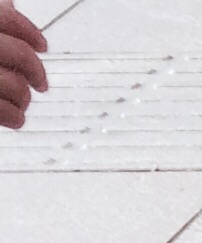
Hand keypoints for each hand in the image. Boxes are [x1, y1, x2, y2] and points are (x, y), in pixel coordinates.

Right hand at [0, 5, 47, 130]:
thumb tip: (8, 5)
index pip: (4, 18)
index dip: (28, 31)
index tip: (41, 45)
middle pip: (17, 54)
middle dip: (35, 71)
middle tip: (40, 83)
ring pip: (14, 85)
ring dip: (24, 98)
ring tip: (21, 101)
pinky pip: (2, 110)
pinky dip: (14, 116)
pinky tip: (14, 117)